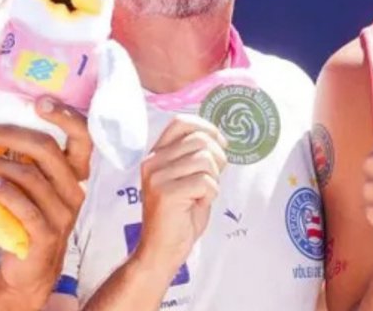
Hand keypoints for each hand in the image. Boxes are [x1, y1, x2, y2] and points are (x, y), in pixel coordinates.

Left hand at [0, 98, 92, 306]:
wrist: (30, 268)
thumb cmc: (26, 215)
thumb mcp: (31, 184)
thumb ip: (23, 158)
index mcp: (74, 173)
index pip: (82, 137)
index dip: (65, 116)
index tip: (40, 102)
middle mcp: (74, 190)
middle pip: (49, 151)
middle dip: (14, 135)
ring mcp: (64, 215)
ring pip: (32, 177)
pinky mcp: (47, 236)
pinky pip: (27, 209)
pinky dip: (6, 193)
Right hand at [132, 115, 226, 271]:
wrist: (162, 250)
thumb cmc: (179, 216)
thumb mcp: (187, 179)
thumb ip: (196, 157)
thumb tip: (218, 138)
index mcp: (156, 155)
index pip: (181, 122)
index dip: (207, 128)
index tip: (220, 145)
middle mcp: (153, 162)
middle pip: (200, 140)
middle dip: (218, 159)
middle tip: (212, 180)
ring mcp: (157, 176)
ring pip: (205, 160)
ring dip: (213, 179)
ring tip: (201, 195)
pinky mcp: (166, 192)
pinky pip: (205, 182)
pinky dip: (210, 194)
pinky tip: (197, 205)